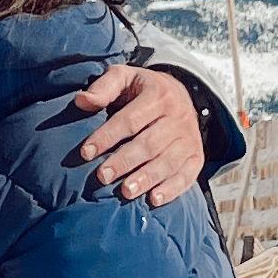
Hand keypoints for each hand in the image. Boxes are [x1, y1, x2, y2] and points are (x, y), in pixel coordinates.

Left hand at [68, 58, 205, 206]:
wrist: (181, 94)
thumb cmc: (143, 90)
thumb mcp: (124, 77)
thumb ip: (104, 87)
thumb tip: (81, 101)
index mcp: (158, 94)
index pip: (130, 119)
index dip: (107, 136)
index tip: (85, 152)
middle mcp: (178, 116)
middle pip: (149, 143)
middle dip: (124, 161)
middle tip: (102, 176)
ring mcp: (189, 138)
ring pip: (167, 161)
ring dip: (146, 178)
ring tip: (125, 192)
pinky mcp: (196, 156)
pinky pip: (187, 175)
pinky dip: (172, 189)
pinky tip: (154, 199)